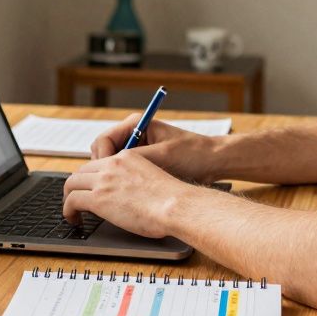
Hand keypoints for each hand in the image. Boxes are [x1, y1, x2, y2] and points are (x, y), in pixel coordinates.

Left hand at [62, 151, 192, 236]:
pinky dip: (68, 210)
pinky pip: (71, 200)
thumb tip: (132, 197)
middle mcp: (112, 165)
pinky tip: (73, 218)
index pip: (99, 163)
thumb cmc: (173, 200)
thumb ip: (138, 181)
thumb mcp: (153, 178)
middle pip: (82, 171)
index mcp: (127, 157)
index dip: (91, 177)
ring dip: (69, 197)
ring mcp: (103, 180)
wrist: (175, 206)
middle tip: (77, 199)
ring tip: (72, 211)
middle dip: (77, 186)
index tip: (91, 189)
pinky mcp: (98, 198)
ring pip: (72, 184)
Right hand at [91, 114, 219, 183]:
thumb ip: (132, 160)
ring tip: (119, 191)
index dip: (101, 159)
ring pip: (111, 163)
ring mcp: (138, 148)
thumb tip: (109, 169)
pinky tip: (129, 192)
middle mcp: (134, 133)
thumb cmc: (192, 154)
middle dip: (103, 169)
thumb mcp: (160, 157)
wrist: (215, 161)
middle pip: (103, 152)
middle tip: (108, 187)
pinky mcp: (144, 161)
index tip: (105, 176)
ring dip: (113, 176)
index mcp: (136, 124)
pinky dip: (122, 180)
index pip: (102, 140)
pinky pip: (123, 170)